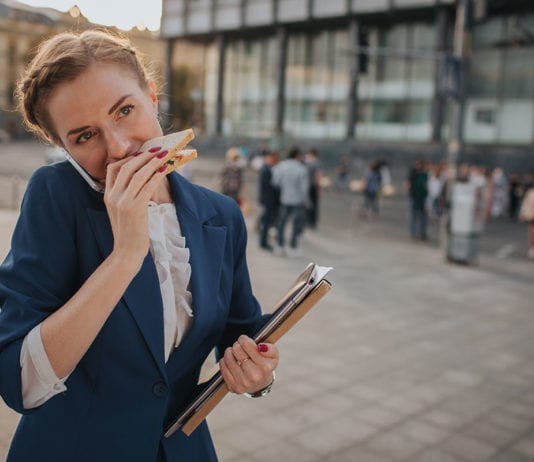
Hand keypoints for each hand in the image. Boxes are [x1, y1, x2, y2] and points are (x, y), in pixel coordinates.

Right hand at [104, 149, 168, 270]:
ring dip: (153, 162)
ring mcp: (123, 202)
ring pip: (139, 174)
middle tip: (156, 149)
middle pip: (126, 167)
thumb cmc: (128, 233)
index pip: (112, 169)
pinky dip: (157, 176)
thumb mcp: (121, 212)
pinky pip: (147, 186)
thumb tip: (139, 183)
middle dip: (143, 156)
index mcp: (107, 196)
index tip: (141, 154)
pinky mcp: (135, 208)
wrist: (126, 252)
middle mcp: (113, 196)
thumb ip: (125, 197)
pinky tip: (165, 170)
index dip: (127, 159)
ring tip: (164, 155)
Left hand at [220, 335, 278, 394]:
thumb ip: (270, 348)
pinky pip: (222, 367)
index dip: (243, 339)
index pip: (246, 344)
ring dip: (229, 352)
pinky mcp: (233, 387)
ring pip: (227, 358)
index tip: (244, 340)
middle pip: (236, 349)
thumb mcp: (273, 356)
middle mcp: (254, 376)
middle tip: (240, 348)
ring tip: (235, 354)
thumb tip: (261, 347)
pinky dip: (225, 361)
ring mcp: (243, 383)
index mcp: (264, 367)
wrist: (260, 384)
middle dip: (237, 345)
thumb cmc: (265, 366)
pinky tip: (231, 362)